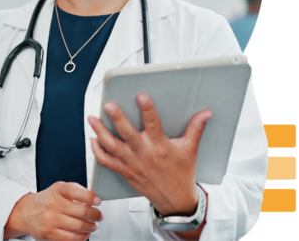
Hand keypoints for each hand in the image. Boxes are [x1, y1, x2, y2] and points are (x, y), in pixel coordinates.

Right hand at [4, 182, 102, 240]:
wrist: (28, 212)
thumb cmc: (48, 200)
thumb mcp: (59, 189)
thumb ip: (75, 191)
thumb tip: (94, 199)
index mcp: (58, 190)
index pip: (75, 191)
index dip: (89, 196)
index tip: (98, 201)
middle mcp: (53, 204)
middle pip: (81, 211)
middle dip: (95, 215)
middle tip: (99, 216)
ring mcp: (50, 220)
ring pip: (78, 226)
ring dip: (90, 227)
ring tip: (93, 225)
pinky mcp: (49, 234)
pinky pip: (71, 238)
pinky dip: (82, 237)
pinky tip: (85, 234)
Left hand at [88, 93, 211, 216]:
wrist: (175, 201)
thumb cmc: (182, 174)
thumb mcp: (190, 150)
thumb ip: (196, 129)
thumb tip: (207, 113)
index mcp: (160, 146)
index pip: (153, 123)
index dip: (147, 109)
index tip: (141, 96)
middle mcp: (144, 153)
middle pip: (127, 134)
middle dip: (116, 119)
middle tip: (108, 105)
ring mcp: (132, 163)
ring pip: (112, 146)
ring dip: (100, 132)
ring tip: (92, 118)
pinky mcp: (124, 171)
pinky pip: (107, 162)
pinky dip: (97, 151)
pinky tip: (93, 139)